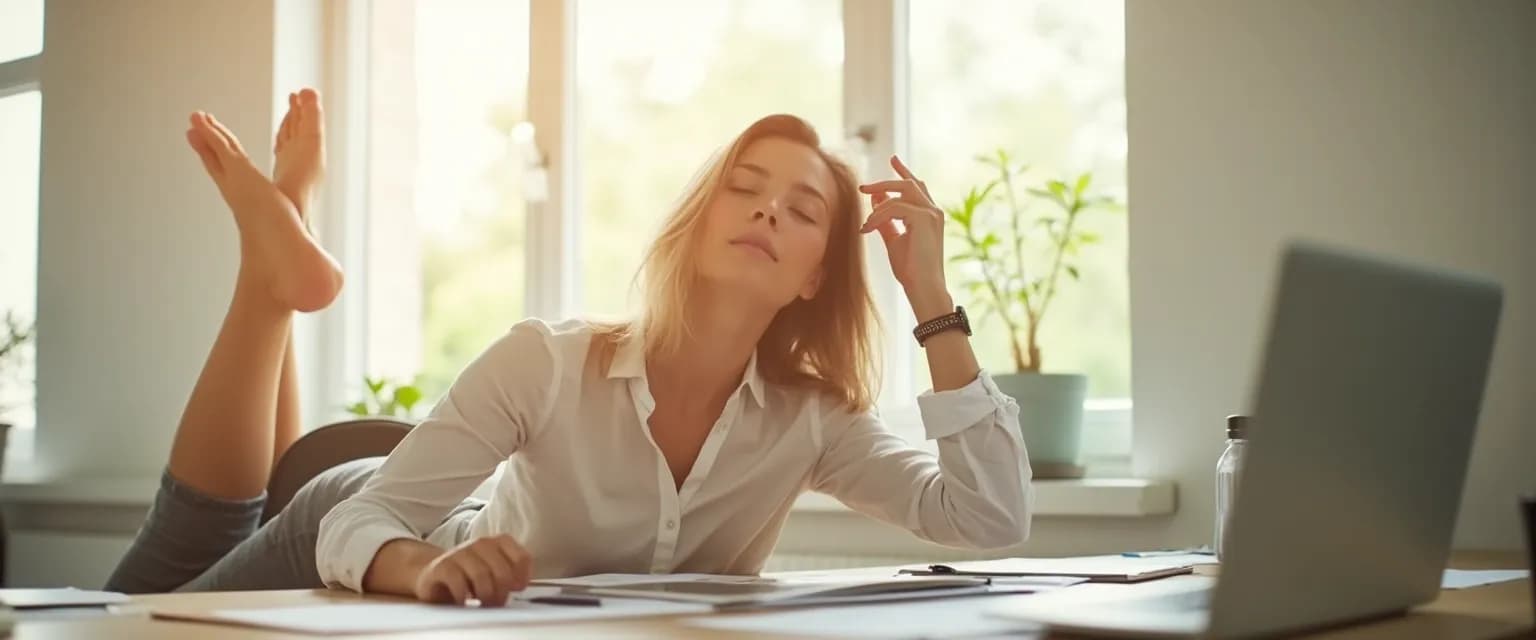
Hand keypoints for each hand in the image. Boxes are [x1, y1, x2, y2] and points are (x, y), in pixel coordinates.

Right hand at [414, 534, 532, 605]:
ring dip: (485, 595)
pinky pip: (458, 581)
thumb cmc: (470, 577)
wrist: (436, 576)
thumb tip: (520, 585)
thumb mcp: (495, 574)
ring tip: (482, 603)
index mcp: (499, 543)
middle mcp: (481, 543)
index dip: (522, 578)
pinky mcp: (442, 566)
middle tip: (497, 603)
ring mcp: (460, 552)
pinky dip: (464, 596)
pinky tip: (464, 601)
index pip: (522, 558)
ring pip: (481, 575)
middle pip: (502, 571)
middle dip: (502, 593)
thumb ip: (511, 576)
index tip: (515, 590)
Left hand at [859, 155, 951, 316]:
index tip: (893, 159)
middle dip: (885, 181)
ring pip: (900, 192)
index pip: (917, 186)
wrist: (923, 287)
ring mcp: (931, 213)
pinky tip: (868, 229)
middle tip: (863, 187)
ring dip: (878, 204)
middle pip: (908, 184)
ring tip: (866, 224)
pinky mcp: (924, 218)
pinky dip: (877, 216)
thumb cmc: (911, 269)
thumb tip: (875, 201)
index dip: (904, 171)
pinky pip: (893, 207)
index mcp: (929, 215)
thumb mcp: (894, 239)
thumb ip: (886, 220)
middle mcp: (933, 211)